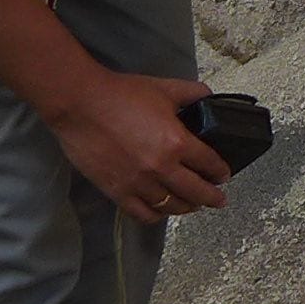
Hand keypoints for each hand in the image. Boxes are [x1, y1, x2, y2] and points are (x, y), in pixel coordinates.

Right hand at [41, 67, 229, 224]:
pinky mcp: (117, 192)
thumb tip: (208, 96)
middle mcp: (161, 168)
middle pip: (196, 192)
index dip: (221, 172)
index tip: (223, 175)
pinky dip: (156, 215)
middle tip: (218, 200)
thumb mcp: (164, 88)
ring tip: (192, 205)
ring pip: (171, 207)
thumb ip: (191, 93)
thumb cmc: (121, 94)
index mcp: (177, 142)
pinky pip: (143, 214)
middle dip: (212, 198)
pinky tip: (161, 210)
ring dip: (186, 208)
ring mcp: (138, 183)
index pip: (210, 164)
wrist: (80, 105)